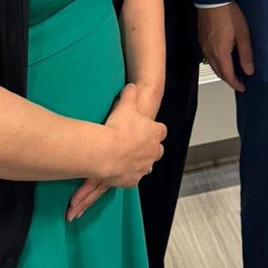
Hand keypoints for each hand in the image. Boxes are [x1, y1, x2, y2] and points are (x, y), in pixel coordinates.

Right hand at [66, 84, 165, 221]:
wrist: (107, 152)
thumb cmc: (118, 128)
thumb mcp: (126, 105)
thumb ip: (131, 94)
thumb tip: (132, 86)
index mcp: (155, 133)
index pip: (161, 130)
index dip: (154, 129)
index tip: (147, 128)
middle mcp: (153, 152)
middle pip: (157, 150)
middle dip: (149, 148)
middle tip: (137, 145)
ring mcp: (143, 167)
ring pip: (146, 166)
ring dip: (138, 162)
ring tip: (126, 158)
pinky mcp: (132, 180)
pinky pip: (132, 178)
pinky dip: (127, 174)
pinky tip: (119, 170)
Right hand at [198, 3, 253, 91]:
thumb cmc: (228, 13)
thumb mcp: (243, 34)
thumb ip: (246, 54)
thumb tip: (249, 70)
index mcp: (220, 53)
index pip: (228, 76)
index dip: (236, 84)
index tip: (242, 88)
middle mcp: (209, 52)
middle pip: (219, 73)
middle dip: (229, 79)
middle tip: (238, 81)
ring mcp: (204, 46)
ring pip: (213, 65)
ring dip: (222, 71)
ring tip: (232, 72)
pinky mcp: (202, 39)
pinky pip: (208, 57)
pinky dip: (216, 62)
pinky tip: (222, 58)